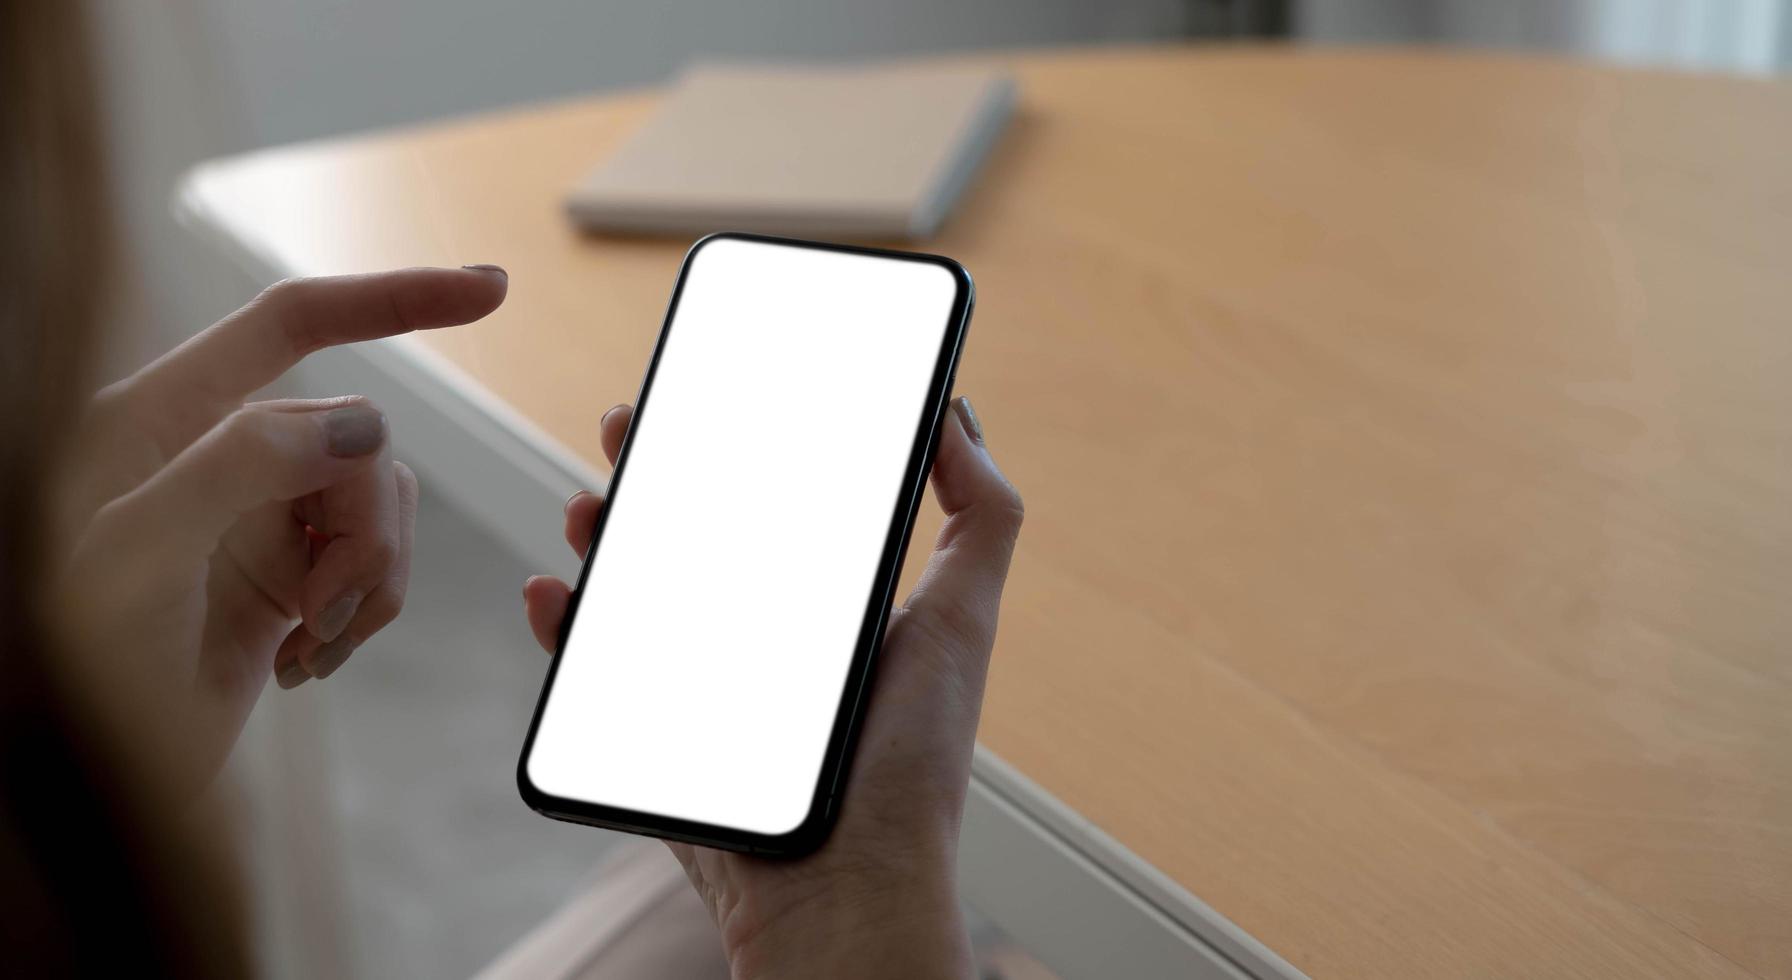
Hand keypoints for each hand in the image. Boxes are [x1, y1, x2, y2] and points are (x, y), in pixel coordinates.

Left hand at [51, 267, 506, 787]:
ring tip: (313, 641)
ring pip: (382, 501)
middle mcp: (215, 452)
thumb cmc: (72, 665)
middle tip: (326, 610)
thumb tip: (358, 424)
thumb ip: (237, 470)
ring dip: (373, 577)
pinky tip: (307, 659)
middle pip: (359, 439)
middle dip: (369, 526)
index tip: (488, 291)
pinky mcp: (290, 577)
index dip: (392, 299)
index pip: (290, 324)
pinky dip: (367, 612)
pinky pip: (378, 563)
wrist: (85, 782)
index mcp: (159, 416)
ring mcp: (259, 515)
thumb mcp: (134, 555)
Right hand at [523, 396, 1022, 978]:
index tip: (709, 393)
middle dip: (653, 472)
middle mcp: (761, 639)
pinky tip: (556, 591)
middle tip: (626, 425)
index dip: (737, 444)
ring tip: (590, 504)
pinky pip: (590, 670)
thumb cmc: (911, 764)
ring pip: (634, 590)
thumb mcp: (962, 621)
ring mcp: (703, 686)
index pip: (772, 504)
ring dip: (601, 534)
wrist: (845, 887)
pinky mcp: (653, 735)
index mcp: (824, 607)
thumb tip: (958, 412)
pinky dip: (563, 624)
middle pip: (691, 534)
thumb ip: (981, 519)